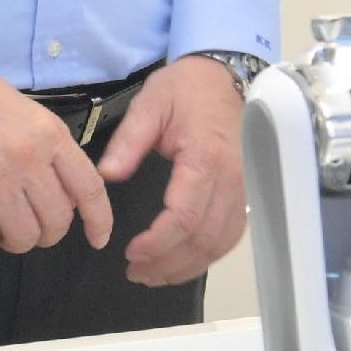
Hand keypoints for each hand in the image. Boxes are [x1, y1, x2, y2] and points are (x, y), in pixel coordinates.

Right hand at [0, 52, 112, 256]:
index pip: (89, 189)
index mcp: (50, 136)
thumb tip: (63, 193)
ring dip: (17, 241)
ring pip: (23, 236)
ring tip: (6, 229)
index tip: (97, 239)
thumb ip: (51, 150)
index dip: (99, 221)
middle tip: (34, 228)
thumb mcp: (30, 113)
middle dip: (48, 234)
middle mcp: (28, 159)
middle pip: (56, 221)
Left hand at [97, 56, 247, 286]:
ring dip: (188, 266)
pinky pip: (232, 234)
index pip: (184, 216)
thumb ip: (128, 143)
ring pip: (221, 243)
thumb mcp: (150, 105)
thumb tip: (106, 176)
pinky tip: (183, 262)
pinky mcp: (244, 192)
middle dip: (168, 263)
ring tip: (154, 275)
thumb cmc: (186, 88)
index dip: (157, 243)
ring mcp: (243, 188)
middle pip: (203, 238)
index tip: (131, 252)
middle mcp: (231, 178)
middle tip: (135, 272)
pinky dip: (208, 255)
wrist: (221, 75)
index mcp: (204, 157)